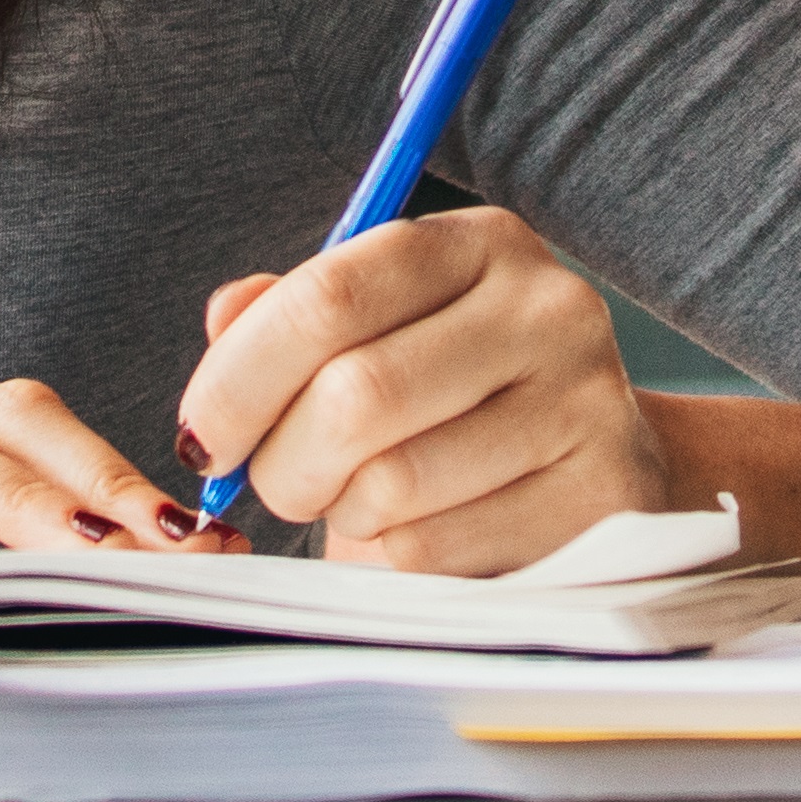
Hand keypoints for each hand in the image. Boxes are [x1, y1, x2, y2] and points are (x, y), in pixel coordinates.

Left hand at [175, 206, 683, 574]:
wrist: (594, 463)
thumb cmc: (459, 393)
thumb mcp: (384, 328)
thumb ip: (295, 313)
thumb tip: (225, 316)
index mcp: (480, 244)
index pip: (329, 296)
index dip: (238, 376)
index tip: (201, 434)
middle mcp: (546, 309)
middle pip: (353, 398)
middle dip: (278, 462)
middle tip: (272, 482)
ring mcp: (584, 405)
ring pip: (390, 485)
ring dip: (339, 512)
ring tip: (355, 500)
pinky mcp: (599, 501)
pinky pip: (435, 551)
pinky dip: (393, 558)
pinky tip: (420, 529)